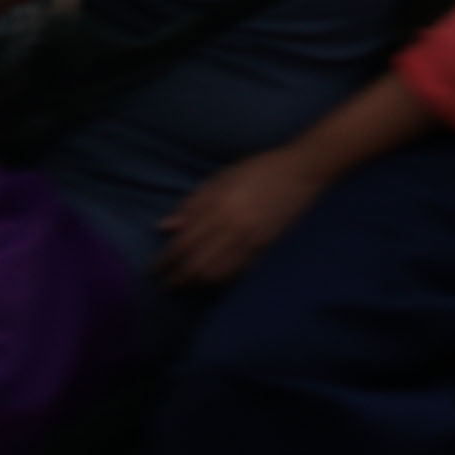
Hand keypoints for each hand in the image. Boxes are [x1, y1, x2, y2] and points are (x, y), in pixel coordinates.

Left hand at [156, 148, 331, 287]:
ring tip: (185, 284)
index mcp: (217, 207)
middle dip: (179, 277)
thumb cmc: (256, 170)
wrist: (300, 174)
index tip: (153, 269)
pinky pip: (239, 271)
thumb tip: (164, 227)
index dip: (166, 259)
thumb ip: (191, 204)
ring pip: (218, 272)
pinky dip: (222, 278)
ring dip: (198, 282)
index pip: (183, 243)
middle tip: (165, 285)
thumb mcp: (219, 179)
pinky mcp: (266, 249)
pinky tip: (212, 280)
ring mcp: (251, 241)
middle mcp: (232, 228)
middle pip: (198, 263)